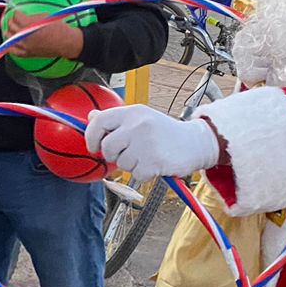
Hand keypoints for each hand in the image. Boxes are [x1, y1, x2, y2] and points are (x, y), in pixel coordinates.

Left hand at [4, 11, 84, 60]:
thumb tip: (23, 15)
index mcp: (28, 24)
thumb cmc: (58, 28)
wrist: (65, 42)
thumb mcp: (44, 16)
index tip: (19, 13)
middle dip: (12, 20)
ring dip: (10, 31)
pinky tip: (10, 42)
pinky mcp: (27, 54)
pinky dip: (10, 45)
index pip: (16, 16)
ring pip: (9, 37)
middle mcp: (24, 35)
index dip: (17, 13)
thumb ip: (31, 16)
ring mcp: (25, 46)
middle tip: (15, 19)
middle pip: (11, 25)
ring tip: (13, 29)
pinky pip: (13, 51)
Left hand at [85, 104, 219, 182]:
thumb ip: (116, 119)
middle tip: (127, 154)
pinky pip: (136, 174)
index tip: (94, 146)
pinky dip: (144, 173)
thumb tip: (91, 116)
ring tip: (147, 156)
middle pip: (107, 147)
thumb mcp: (141, 118)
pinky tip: (154, 164)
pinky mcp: (154, 161)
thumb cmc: (164, 132)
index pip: (99, 121)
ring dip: (132, 165)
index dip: (91, 137)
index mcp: (133, 112)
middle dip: (113, 155)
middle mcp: (138, 125)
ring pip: (122, 163)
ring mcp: (146, 143)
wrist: (194, 142)